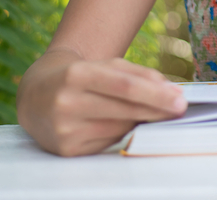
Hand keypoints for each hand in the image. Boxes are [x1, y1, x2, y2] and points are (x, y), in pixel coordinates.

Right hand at [17, 50, 187, 156]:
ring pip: (120, 128)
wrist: (36, 95)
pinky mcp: (66, 149)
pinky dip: (123, 133)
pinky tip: (124, 124)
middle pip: (125, 109)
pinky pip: (109, 141)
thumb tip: (171, 92)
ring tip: (152, 113)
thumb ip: (138, 75)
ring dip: (142, 121)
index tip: (180, 100)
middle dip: (157, 109)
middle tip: (180, 108)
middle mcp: (66, 102)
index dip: (155, 94)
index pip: (124, 86)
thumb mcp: (104, 65)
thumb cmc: (79, 76)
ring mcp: (64, 129)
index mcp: (76, 75)